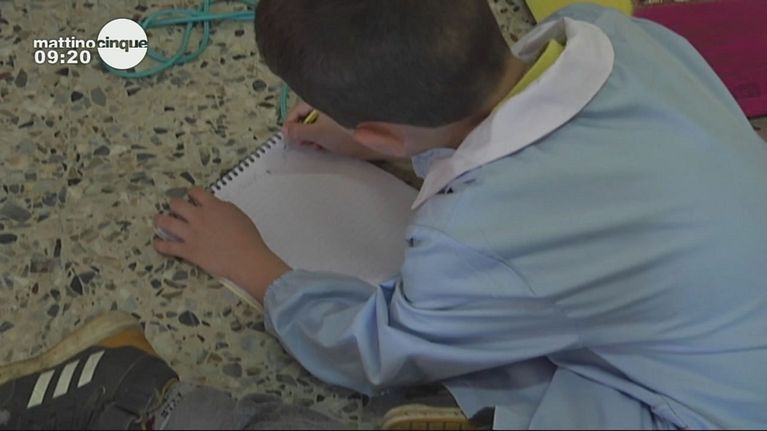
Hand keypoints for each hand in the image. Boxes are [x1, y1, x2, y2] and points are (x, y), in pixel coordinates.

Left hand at [153, 187, 289, 302]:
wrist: (246, 259)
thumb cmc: (248, 239)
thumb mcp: (239, 216)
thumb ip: (224, 209)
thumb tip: (217, 208)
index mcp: (213, 207)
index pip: (196, 192)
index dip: (192, 194)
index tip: (191, 197)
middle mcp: (199, 217)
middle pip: (177, 204)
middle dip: (174, 205)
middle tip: (175, 208)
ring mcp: (191, 234)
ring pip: (166, 222)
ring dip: (160, 220)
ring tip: (158, 220)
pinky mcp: (188, 251)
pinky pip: (167, 246)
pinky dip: (160, 245)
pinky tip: (157, 243)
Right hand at [283, 100, 386, 160]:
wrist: (385, 138)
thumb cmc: (348, 133)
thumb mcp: (319, 134)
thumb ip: (298, 132)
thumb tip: (284, 130)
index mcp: (320, 100)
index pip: (296, 110)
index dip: (291, 125)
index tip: (290, 141)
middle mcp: (328, 102)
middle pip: (307, 117)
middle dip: (304, 133)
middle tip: (307, 146)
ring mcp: (339, 113)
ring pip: (319, 124)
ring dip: (316, 137)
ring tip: (320, 148)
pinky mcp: (349, 123)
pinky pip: (331, 129)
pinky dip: (327, 138)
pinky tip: (330, 147)